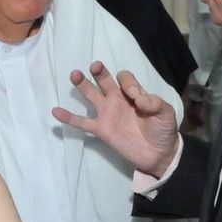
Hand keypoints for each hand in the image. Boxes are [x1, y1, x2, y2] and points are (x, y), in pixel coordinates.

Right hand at [52, 61, 179, 177]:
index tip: (136, 96)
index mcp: (134, 93)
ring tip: (74, 75)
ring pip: (91, 95)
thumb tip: (138, 97)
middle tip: (95, 66)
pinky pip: (82, 122)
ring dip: (82, 84)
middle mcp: (118, 100)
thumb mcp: (165, 113)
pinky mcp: (101, 130)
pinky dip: (69, 117)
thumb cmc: (163, 130)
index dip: (128, 83)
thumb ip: (154, 102)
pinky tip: (56, 111)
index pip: (125, 79)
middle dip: (99, 72)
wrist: (159, 154)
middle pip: (104, 80)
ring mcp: (107, 114)